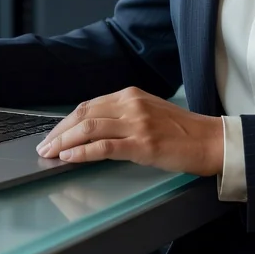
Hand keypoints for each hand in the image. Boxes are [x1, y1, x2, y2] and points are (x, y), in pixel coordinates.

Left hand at [36, 86, 223, 176]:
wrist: (210, 141)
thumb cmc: (181, 131)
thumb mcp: (149, 112)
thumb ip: (123, 115)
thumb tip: (93, 129)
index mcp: (131, 95)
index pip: (88, 105)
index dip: (66, 121)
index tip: (53, 134)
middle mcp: (131, 104)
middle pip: (83, 114)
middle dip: (59, 131)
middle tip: (44, 146)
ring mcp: (137, 123)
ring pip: (89, 128)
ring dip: (64, 142)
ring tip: (50, 154)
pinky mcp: (142, 144)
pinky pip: (104, 147)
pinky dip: (82, 152)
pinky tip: (69, 158)